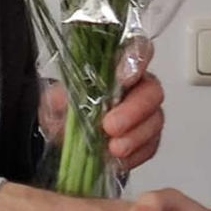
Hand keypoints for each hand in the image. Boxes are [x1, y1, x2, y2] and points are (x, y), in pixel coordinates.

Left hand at [38, 39, 165, 174]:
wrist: (66, 141)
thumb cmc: (67, 112)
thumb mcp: (55, 101)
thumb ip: (60, 97)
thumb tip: (63, 98)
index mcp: (118, 66)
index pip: (138, 50)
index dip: (137, 60)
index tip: (123, 78)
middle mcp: (138, 87)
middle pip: (152, 90)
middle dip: (134, 109)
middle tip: (111, 125)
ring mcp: (146, 114)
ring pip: (155, 120)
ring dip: (135, 136)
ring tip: (113, 148)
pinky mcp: (148, 140)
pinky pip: (151, 146)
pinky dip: (136, 154)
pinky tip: (119, 159)